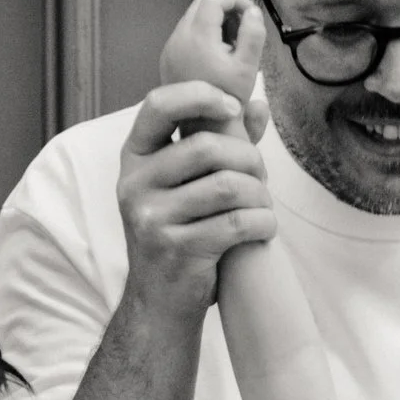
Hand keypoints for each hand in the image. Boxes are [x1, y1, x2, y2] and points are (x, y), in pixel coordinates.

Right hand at [116, 82, 278, 319]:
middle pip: (209, 147)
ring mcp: (151, 218)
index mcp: (134, 158)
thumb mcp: (188, 186)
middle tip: (260, 179)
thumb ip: (221, 143)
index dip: (200, 96)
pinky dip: (263, 223)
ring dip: (260, 196)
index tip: (233, 107)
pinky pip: (238, 222)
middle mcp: (134, 184)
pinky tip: (264, 229)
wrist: (158, 303)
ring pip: (229, 185)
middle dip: (250, 160)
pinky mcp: (176, 249)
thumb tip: (258, 104)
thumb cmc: (180, 235)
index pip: (158, 105)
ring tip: (262, 208)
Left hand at [159, 0, 269, 143]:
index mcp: (197, 37)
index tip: (252, 15)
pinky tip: (218, 55)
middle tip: (243, 29)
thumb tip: (252, 12)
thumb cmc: (230, 100)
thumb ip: (253, 34)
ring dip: (215, 22)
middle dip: (226, 9)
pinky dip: (203, 34)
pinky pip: (185, 34)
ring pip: (192, 19)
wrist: (204, 129)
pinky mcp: (167, 60)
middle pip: (201, 5)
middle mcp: (177, 38)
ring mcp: (169, 49)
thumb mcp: (248, 66)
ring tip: (233, 44)